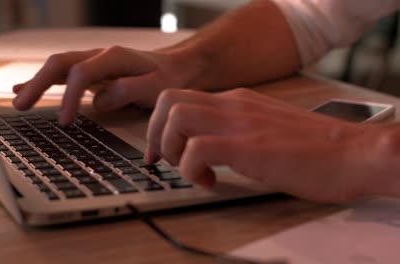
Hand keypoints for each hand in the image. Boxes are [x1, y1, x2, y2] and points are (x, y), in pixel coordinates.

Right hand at [12, 46, 195, 124]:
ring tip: (18, 102)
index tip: (63, 122)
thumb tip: (100, 101)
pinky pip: (64, 76)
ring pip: (58, 68)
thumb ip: (129, 91)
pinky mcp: (93, 73)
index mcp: (114, 57)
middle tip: (20, 107)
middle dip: (38, 84)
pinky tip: (26, 89)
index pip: (81, 73)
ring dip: (37, 84)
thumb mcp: (157, 86)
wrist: (177, 67)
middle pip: (60, 64)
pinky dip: (45, 83)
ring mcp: (94, 63)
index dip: (69, 97)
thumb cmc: (169, 78)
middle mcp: (100, 56)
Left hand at [145, 88, 395, 202]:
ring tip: (190, 170)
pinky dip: (191, 169)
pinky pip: (197, 148)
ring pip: (176, 117)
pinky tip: (210, 182)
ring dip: (171, 149)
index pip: (180, 98)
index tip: (158, 152)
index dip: (158, 126)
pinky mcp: (249, 146)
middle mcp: (233, 105)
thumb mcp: (265, 128)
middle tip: (164, 161)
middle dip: (155, 134)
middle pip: (168, 101)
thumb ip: (236, 129)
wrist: (352, 153)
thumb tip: (206, 147)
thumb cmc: (312, 148)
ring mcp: (240, 123)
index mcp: (236, 101)